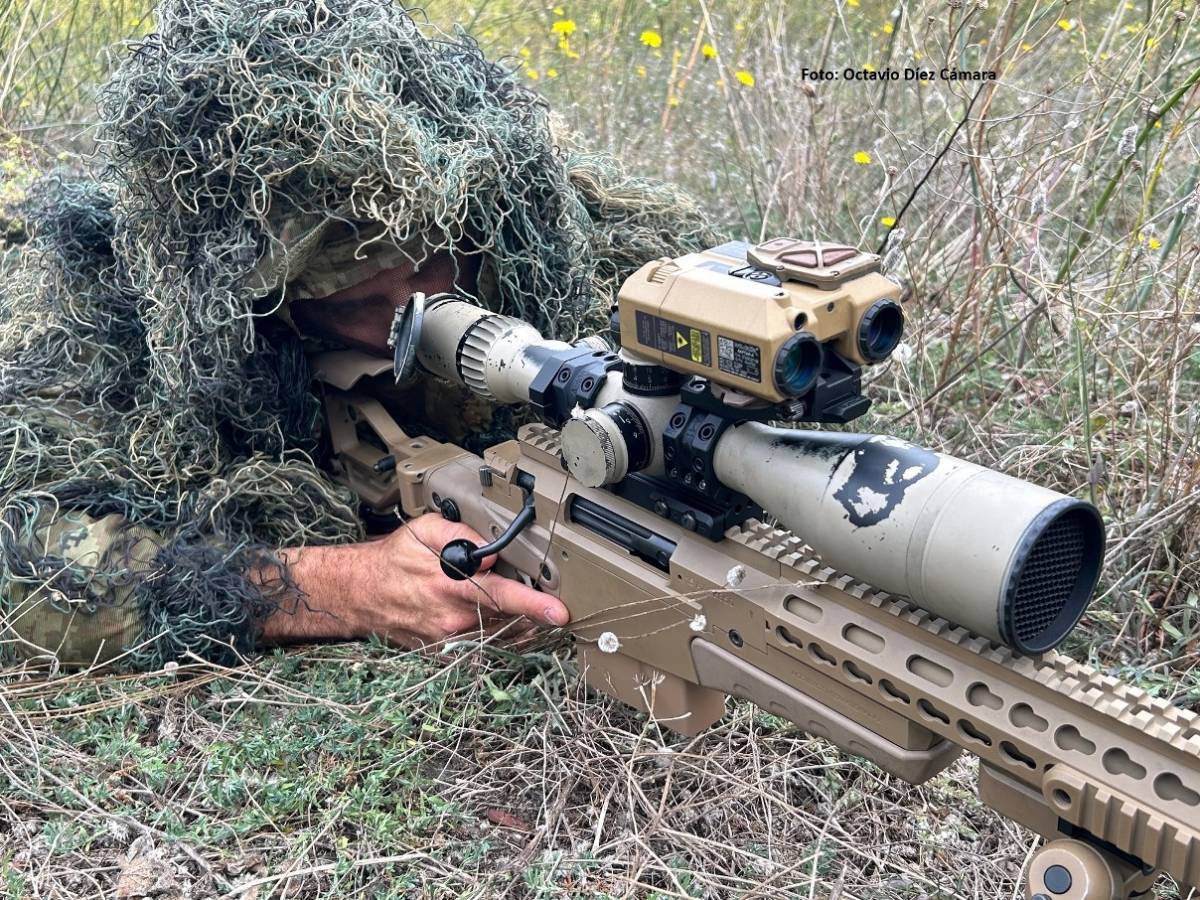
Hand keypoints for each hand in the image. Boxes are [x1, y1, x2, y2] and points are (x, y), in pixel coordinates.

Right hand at [259, 513, 569, 648]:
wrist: (359, 593)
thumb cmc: (394, 558)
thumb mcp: (423, 529)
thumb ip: (460, 533)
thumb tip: (489, 550)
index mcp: (449, 585)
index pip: (499, 595)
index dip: (532, 605)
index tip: (559, 611)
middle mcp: (450, 619)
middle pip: (510, 622)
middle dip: (535, 613)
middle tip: (549, 601)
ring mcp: (447, 641)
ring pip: (501, 638)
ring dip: (522, 627)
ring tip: (532, 612)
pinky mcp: (443, 654)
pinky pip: (484, 649)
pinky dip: (501, 637)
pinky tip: (507, 624)